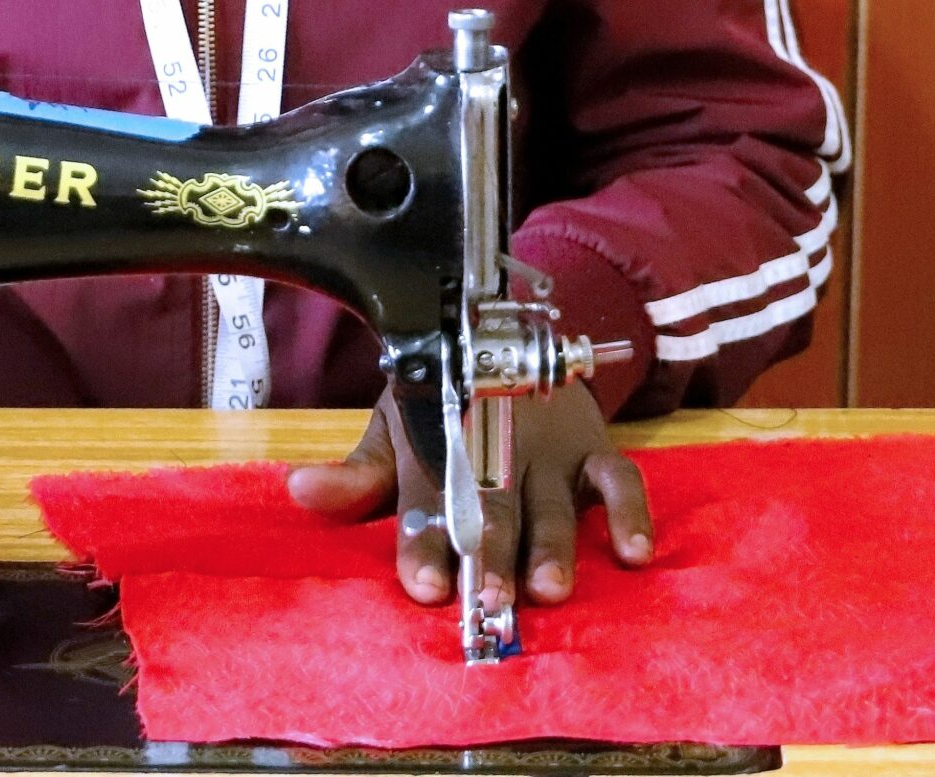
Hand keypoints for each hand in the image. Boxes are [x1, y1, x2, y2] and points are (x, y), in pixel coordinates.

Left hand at [286, 383, 651, 606]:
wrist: (500, 334)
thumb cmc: (441, 402)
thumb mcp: (395, 429)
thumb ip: (357, 475)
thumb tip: (300, 490)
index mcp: (436, 442)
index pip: (426, 496)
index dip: (423, 543)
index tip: (423, 587)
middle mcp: (493, 446)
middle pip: (492, 504)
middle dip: (489, 552)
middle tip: (488, 600)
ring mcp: (548, 449)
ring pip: (552, 500)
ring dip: (552, 543)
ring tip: (548, 587)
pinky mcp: (593, 447)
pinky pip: (620, 479)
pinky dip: (632, 513)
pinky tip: (634, 554)